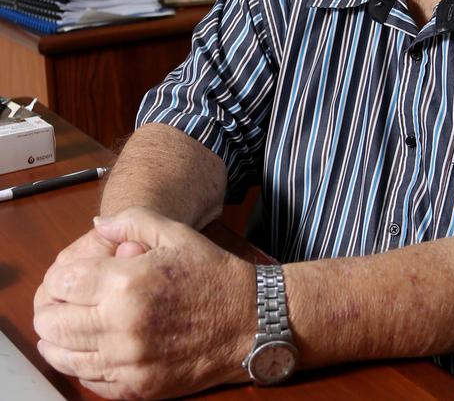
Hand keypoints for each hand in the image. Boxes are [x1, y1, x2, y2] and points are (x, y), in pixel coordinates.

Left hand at [33, 207, 256, 399]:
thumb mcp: (174, 232)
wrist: (250, 319)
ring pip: (64, 357)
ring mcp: (128, 362)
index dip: (59, 278)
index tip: (69, 276)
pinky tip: (87, 350)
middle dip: (50, 309)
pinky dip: (79, 365)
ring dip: (56, 341)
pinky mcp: (137, 388)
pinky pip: (89, 381)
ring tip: (67, 325)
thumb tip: (96, 225)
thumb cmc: (211, 272)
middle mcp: (121, 326)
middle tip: (60, 301)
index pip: (63, 283)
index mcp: (127, 283)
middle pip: (54, 323)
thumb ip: (130, 221)